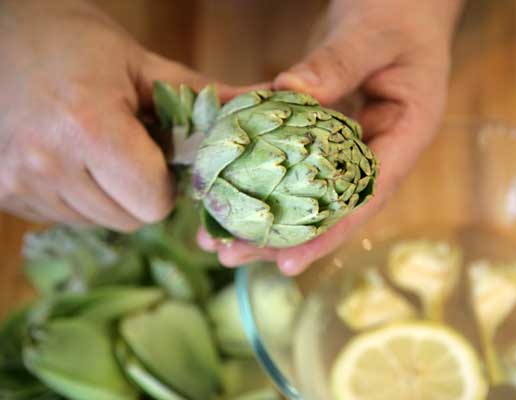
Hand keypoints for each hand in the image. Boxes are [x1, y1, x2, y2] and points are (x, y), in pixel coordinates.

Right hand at [0, 0, 212, 229]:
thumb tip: (258, 102)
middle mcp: (48, 164)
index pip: (154, 203)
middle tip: (130, 150)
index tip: (161, 155)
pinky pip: (67, 217)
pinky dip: (80, 197)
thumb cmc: (72, 40)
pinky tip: (70, 158)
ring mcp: (20, 183)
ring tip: (97, 150)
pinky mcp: (4, 194)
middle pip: (130, 220)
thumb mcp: (140, 62)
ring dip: (111, 196)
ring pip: (99, 222)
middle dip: (142, 192)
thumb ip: (201, 94)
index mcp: (89, 128)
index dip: (167, 183)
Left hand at [198, 0, 464, 274]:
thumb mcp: (373, 33)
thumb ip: (339, 62)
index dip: (330, 232)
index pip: (368, 194)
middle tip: (232, 256)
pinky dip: (261, 176)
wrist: (401, 1)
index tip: (289, 261)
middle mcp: (378, 148)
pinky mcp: (324, 132)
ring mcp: (349, 142)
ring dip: (265, 216)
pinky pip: (293, 160)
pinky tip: (224, 192)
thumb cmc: (400, 11)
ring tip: (217, 240)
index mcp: (405, 135)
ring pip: (309, 191)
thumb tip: (289, 92)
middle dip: (283, 237)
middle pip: (332, 206)